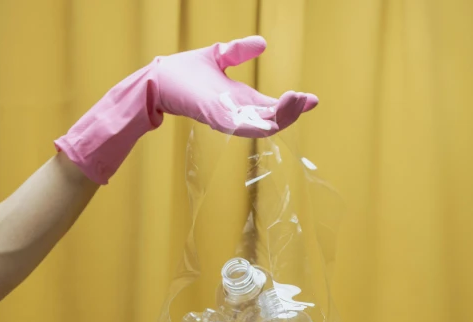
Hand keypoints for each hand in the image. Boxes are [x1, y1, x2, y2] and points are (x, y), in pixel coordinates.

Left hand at [155, 36, 317, 136]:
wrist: (159, 78)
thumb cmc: (184, 73)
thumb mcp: (219, 56)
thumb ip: (239, 52)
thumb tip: (263, 43)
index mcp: (242, 100)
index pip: (274, 108)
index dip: (294, 105)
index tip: (313, 99)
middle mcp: (237, 113)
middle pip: (273, 120)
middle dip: (292, 111)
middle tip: (308, 99)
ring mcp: (227, 118)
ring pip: (261, 126)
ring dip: (281, 117)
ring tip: (296, 100)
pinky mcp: (214, 117)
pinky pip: (239, 126)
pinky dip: (256, 125)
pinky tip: (271, 120)